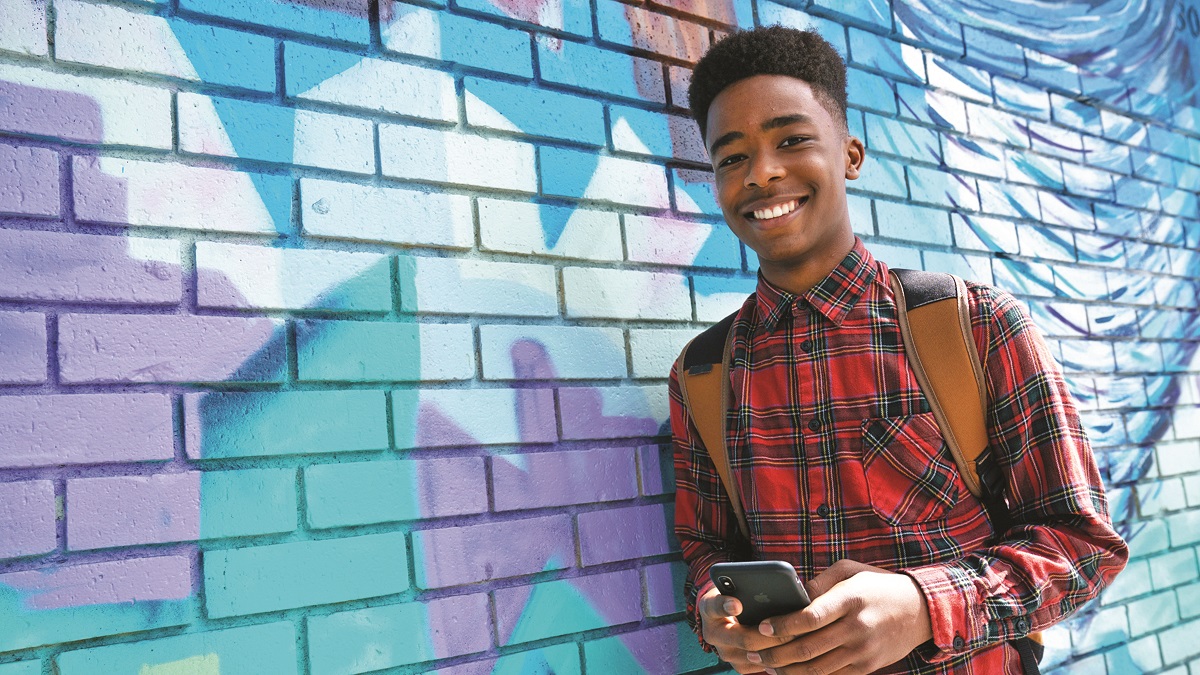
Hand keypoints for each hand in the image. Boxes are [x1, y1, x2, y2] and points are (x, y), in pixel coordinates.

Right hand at [698, 585, 789, 672]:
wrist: (727, 616)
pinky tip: (795, 649)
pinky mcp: (739, 666)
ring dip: (779, 649)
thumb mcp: (735, 585)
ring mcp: (726, 653)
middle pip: (744, 639)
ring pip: (756, 657)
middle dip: (772, 635)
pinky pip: (761, 666)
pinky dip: (779, 659)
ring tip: (800, 638)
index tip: (737, 604)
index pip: (714, 606)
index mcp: (709, 609)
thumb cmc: (737, 594)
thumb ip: (747, 586)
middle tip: (793, 628)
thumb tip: (778, 589)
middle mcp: (714, 634)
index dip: (725, 606)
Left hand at [746, 559, 933, 674]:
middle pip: (808, 647)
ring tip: (767, 666)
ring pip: (817, 668)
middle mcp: (857, 628)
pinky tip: (792, 671)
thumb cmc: (877, 585)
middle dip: (776, 653)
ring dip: (788, 670)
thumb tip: (791, 598)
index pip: (810, 617)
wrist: (920, 611)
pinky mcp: (867, 667)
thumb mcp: (850, 571)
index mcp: (850, 599)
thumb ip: (819, 583)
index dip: (783, 624)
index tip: (763, 626)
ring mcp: (863, 651)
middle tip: (754, 654)